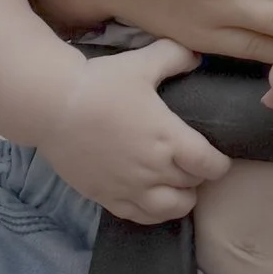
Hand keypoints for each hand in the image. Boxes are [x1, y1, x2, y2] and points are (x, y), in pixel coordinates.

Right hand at [36, 40, 228, 223]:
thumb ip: (173, 57)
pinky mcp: (107, 197)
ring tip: (177, 186)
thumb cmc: (100, 84)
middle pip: (192, 185)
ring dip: (180, 199)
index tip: (217, 158)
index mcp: (169, 138)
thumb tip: (196, 56)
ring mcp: (130, 187)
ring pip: (171, 209)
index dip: (219, 164)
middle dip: (197, 176)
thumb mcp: (141, 64)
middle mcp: (154, 169)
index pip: (210, 165)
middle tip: (192, 164)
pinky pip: (140, 217)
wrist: (53, 106)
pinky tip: (152, 199)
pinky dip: (153, 212)